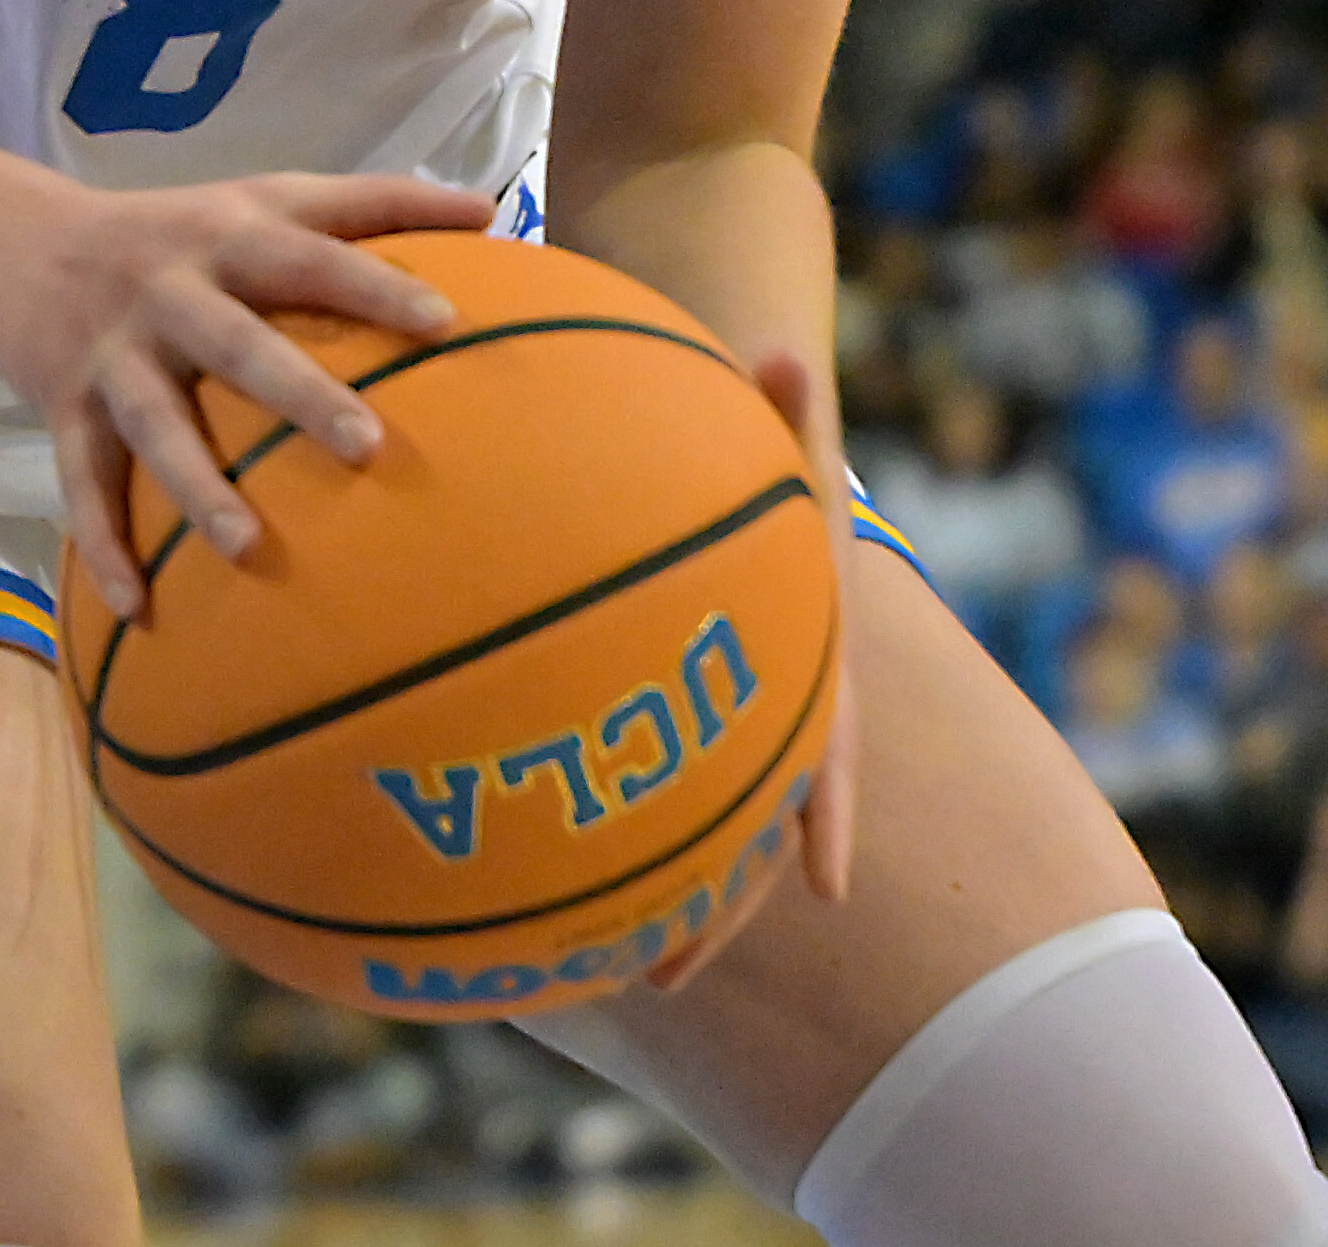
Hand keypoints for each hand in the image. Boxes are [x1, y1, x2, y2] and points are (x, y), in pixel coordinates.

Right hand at [0, 170, 484, 618]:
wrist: (11, 243)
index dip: (373, 284)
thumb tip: (489, 210)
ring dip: (199, 488)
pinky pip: (82, 485)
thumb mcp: (262, 196)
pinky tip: (137, 610)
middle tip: (369, 447)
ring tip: (250, 550)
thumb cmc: (176, 230)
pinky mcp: (63, 408)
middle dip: (298, 394)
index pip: (309, 257)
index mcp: (224, 238)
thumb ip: (371, 202)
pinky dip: (103, 548)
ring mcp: (111, 355)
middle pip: (236, 344)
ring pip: (156, 427)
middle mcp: (167, 292)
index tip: (444, 323)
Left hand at [629, 344, 854, 990]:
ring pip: (676, 806)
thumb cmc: (751, 415)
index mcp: (807, 642)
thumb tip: (782, 349)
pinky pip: (615, 757)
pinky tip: (499, 860)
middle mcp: (762, 687)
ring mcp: (703, 695)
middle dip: (711, 897)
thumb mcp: (769, 408)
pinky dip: (579, 808)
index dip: (826, 814)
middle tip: (663, 977)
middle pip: (741, 812)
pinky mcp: (639, 687)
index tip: (827, 891)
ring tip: (578, 958)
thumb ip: (776, 397)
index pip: (826, 741)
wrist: (736, 427)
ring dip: (635, 879)